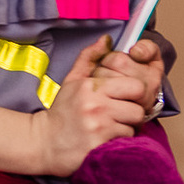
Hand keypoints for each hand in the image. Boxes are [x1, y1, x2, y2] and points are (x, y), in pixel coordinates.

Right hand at [28, 37, 152, 174]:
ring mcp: (97, 126)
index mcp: (91, 86)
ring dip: (126, 127)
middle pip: (139, 108)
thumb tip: (106, 39)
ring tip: (110, 127)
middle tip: (120, 115)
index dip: (134, 93)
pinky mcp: (98, 144)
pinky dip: (119, 140)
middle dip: (133, 112)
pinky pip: (125, 140)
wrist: (43, 142)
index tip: (124, 98)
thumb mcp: (72, 81)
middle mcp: (95, 105)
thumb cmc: (62, 111)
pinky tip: (105, 138)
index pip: (136, 86)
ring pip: (134, 125)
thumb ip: (90, 59)